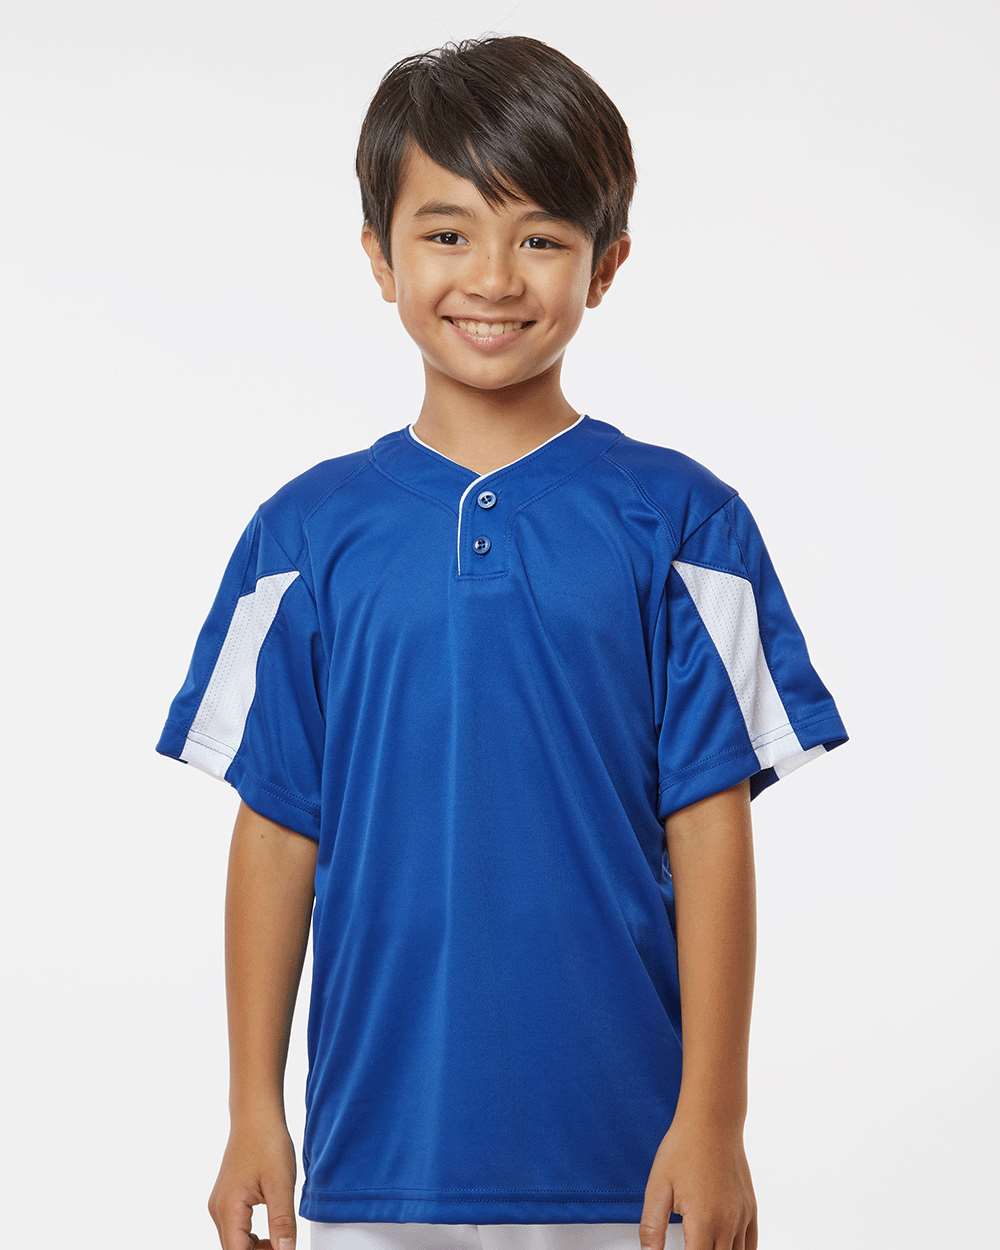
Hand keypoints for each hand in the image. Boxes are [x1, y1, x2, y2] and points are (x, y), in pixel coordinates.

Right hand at [207, 1116, 298, 1248]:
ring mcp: (220, 1203)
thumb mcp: (281, 1184)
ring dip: (255, 1248)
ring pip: (234, 1241)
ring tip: (281, 1242)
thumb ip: (282, 1222)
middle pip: (234, 1249)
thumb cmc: (267, 1142)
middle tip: (285, 1247)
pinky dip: (250, 1237)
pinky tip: (271, 1232)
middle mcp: (218, 1209)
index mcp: (229, 1208)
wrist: (256, 1115)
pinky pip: (235, 1228)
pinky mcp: (226, 1198)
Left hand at [638, 1115, 757, 1249]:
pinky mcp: (750, 1209)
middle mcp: (727, 1224)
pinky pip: (751, 1246)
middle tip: (688, 1246)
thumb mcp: (657, 1187)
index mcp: (703, 1222)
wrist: (712, 1120)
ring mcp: (742, 1218)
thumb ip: (652, 1228)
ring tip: (703, 1245)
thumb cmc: (684, 1148)